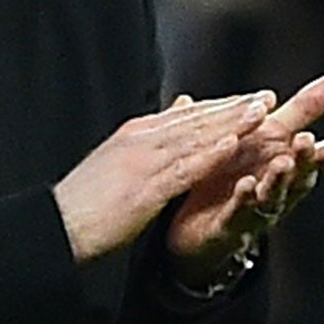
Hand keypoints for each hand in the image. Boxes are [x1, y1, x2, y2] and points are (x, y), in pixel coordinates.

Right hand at [53, 93, 270, 263]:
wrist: (57, 225)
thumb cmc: (86, 202)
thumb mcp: (116, 164)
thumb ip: (144, 144)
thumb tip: (163, 130)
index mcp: (134, 135)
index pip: (185, 115)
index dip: (220, 106)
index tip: (249, 99)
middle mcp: (140, 140)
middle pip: (195, 120)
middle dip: (233, 107)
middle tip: (266, 97)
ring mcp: (142, 162)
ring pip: (195, 138)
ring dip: (230, 123)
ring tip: (261, 113)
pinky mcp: (145, 187)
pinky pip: (184, 168)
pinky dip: (210, 154)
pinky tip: (233, 145)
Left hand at [165, 73, 323, 281]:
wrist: (197, 228)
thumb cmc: (237, 177)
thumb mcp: (268, 137)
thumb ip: (298, 112)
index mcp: (280, 167)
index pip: (308, 160)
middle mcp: (274, 192)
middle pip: (295, 178)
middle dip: (304, 161)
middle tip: (309, 142)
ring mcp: (252, 211)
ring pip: (271, 197)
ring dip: (277, 180)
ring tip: (282, 162)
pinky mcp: (226, 226)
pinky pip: (236, 213)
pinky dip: (243, 200)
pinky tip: (246, 185)